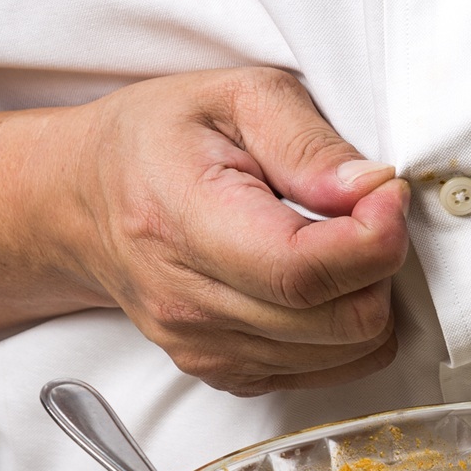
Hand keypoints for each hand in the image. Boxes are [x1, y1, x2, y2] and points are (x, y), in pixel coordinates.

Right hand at [69, 67, 409, 394]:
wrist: (82, 202)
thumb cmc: (154, 143)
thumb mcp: (232, 97)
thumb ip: (307, 142)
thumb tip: (370, 188)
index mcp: (183, 223)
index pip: (303, 271)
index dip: (374, 239)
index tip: (388, 195)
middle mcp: (190, 304)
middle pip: (340, 321)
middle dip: (382, 265)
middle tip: (370, 212)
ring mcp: (207, 349)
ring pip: (347, 352)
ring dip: (368, 295)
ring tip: (341, 241)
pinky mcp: (227, 373)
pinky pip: (329, 371)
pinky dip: (347, 327)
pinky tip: (323, 279)